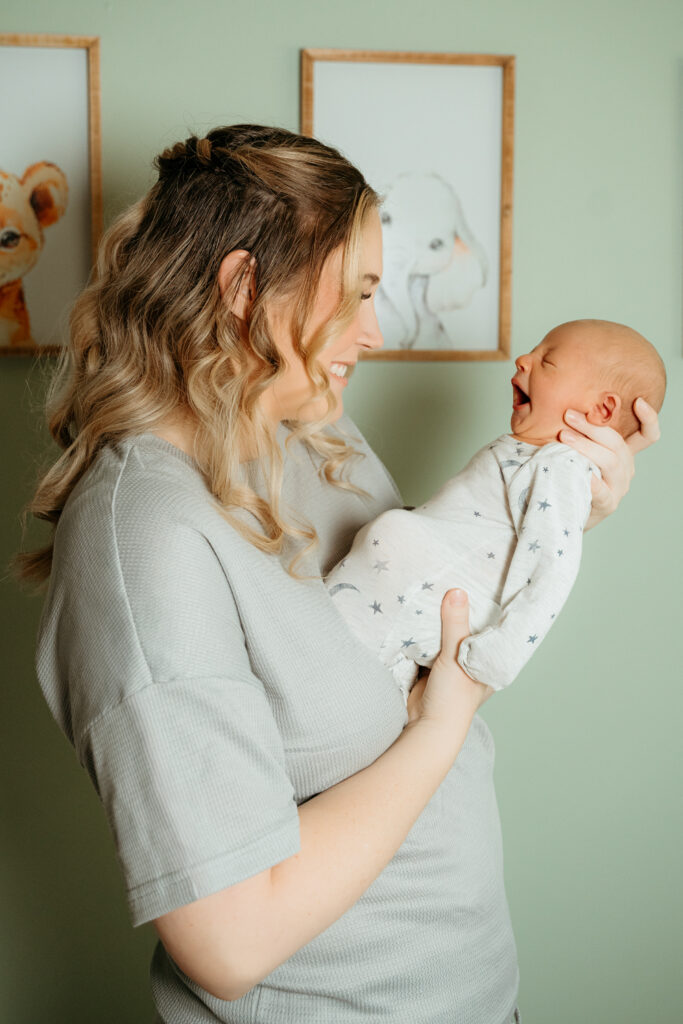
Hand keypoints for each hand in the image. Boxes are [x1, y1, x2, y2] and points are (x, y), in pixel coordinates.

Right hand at [406, 590, 493, 738]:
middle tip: (460, 576)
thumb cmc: (453, 698)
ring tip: (440, 585)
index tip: (491, 582)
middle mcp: (472, 661)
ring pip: (448, 635)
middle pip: (469, 630)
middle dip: (464, 610)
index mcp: (489, 662)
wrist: (425, 725)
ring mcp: (451, 663)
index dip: (494, 609)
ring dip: (441, 620)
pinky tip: (422, 609)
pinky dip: (425, 630)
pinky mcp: (430, 665)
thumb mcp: (456, 656)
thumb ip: (455, 624)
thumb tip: (456, 591)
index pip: (496, 630)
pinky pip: (429, 642)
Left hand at [559, 398, 660, 529]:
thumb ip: (577, 432)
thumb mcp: (582, 451)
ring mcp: (618, 488)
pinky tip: (584, 474)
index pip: (646, 436)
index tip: (638, 401)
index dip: (648, 419)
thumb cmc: (572, 474)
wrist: (567, 510)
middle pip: (617, 444)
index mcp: (624, 454)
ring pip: (610, 462)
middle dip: (593, 427)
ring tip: (564, 437)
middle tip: (568, 415)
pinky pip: (602, 492)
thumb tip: (553, 407)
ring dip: (586, 446)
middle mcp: (626, 469)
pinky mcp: (607, 505)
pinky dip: (594, 482)